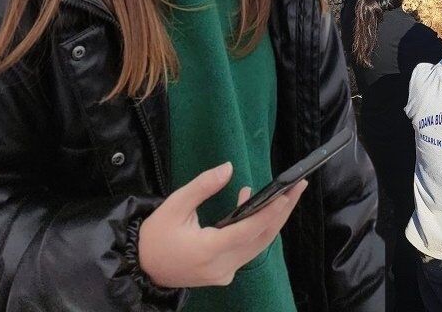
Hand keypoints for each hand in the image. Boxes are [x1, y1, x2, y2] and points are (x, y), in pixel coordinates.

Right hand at [139, 163, 306, 288]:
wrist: (141, 268)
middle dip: (282, 211)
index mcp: (208, 251)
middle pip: (261, 238)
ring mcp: (224, 273)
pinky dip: (257, 229)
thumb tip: (228, 167)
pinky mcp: (224, 273)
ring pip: (258, 245)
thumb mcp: (174, 205)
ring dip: (273, 219)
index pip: (248, 231)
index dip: (269, 213)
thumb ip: (202, 186)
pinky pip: (248, 250)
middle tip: (299, 186)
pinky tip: (253, 206)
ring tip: (287, 193)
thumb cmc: (155, 236)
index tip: (287, 194)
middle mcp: (221, 266)